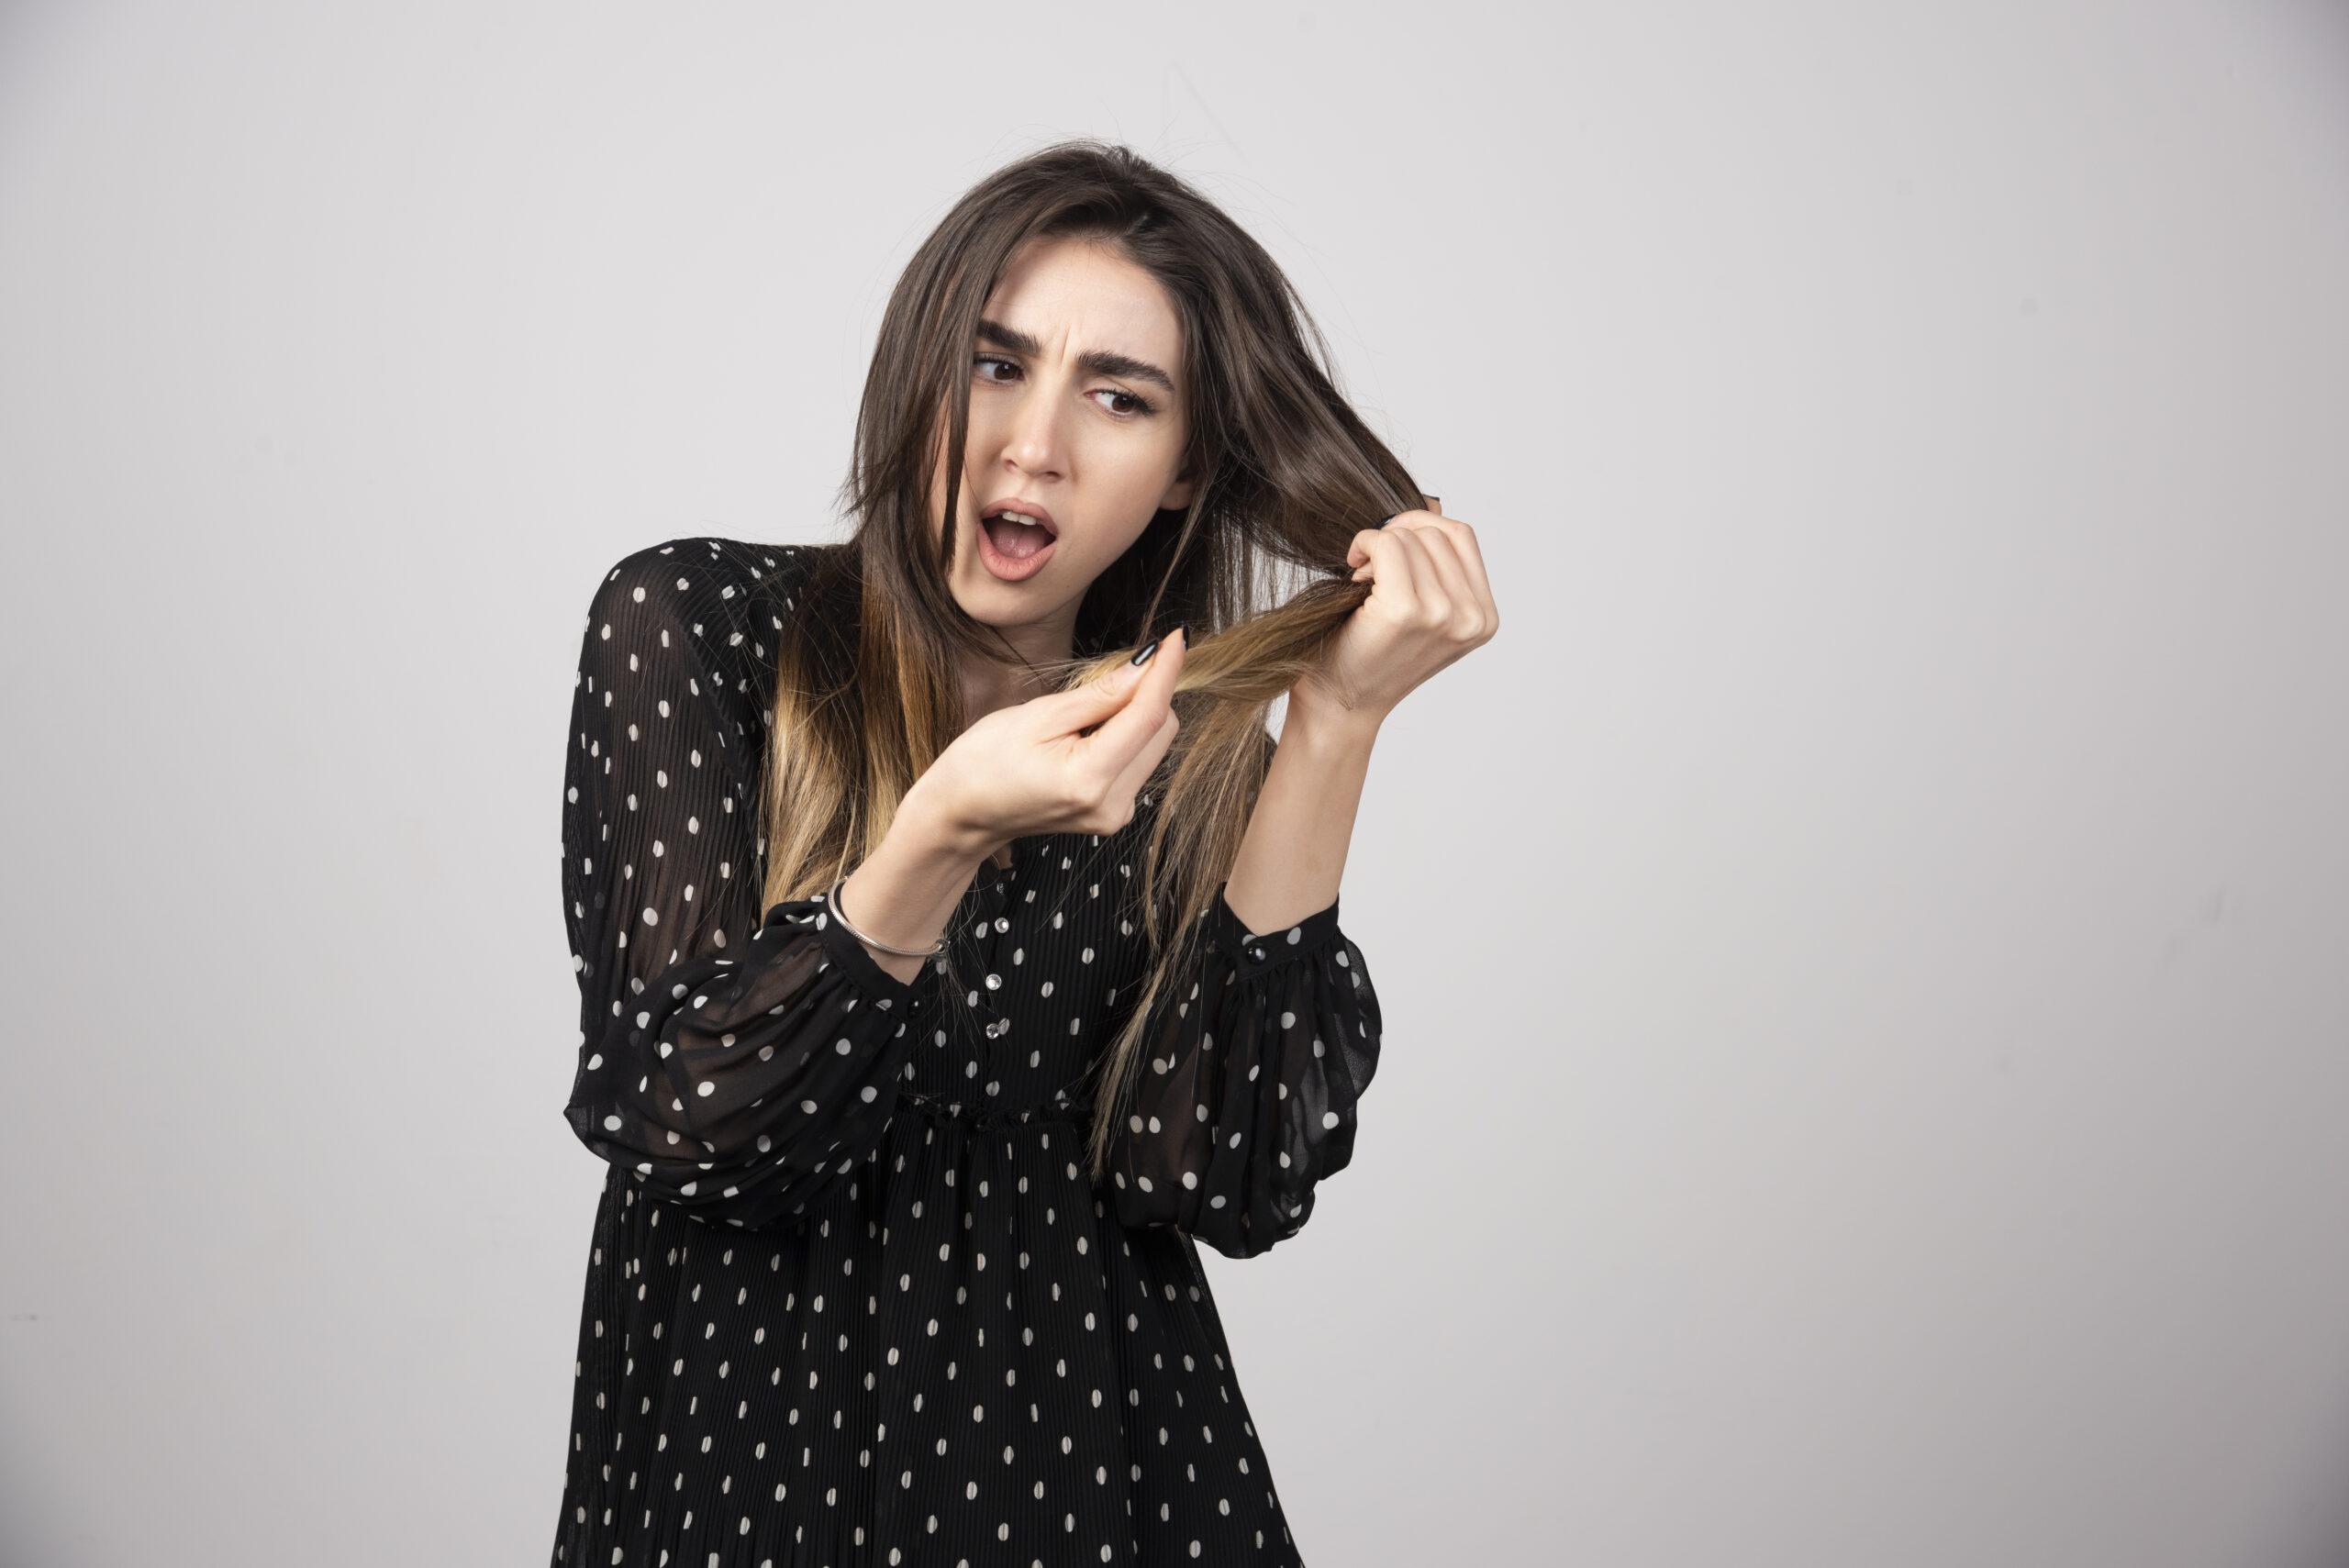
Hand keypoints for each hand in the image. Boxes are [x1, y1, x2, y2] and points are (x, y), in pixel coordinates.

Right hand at [898, 629, 1186, 859]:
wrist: (962, 811)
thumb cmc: (985, 761)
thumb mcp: (1038, 714)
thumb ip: (1098, 694)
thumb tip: (1144, 668)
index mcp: (1089, 779)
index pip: (1148, 716)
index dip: (1165, 671)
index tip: (1175, 636)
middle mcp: (1112, 804)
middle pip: (1161, 730)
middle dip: (1147, 692)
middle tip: (1110, 673)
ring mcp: (1115, 814)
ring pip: (1155, 745)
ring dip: (1136, 714)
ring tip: (1085, 713)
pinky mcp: (1114, 813)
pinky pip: (1139, 760)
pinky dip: (1126, 736)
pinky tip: (1090, 733)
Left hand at [1293, 507, 1498, 723]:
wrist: (1341, 704)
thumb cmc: (1372, 656)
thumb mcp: (1423, 611)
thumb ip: (1437, 564)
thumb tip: (1430, 503)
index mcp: (1484, 618)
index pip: (1461, 535)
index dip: (1420, 527)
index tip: (1391, 549)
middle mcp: (1472, 618)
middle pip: (1435, 532)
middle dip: (1396, 539)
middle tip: (1371, 573)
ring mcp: (1442, 615)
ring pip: (1409, 537)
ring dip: (1377, 548)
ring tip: (1364, 581)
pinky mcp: (1405, 611)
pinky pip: (1386, 545)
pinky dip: (1364, 546)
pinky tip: (1353, 573)